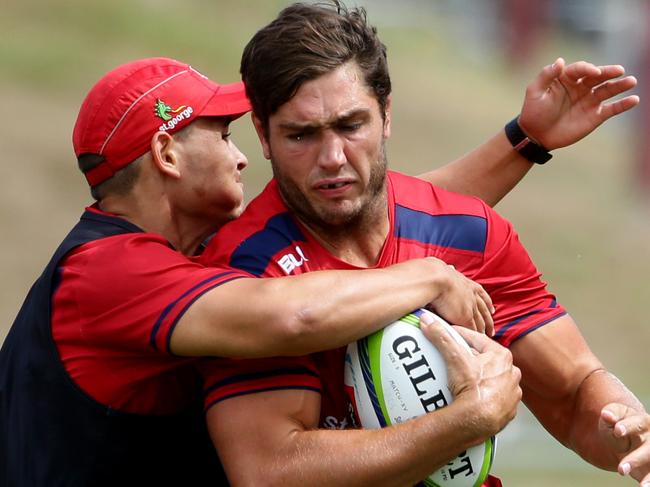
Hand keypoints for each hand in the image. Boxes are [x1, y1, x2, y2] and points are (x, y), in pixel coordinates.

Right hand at [421, 318, 521, 436]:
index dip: (460, 336)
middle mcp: (511, 373)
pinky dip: (485, 396)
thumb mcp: (454, 357)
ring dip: (480, 377)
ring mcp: (511, 393)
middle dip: (471, 357)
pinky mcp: (508, 410)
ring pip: (493, 379)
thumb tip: (428, 321)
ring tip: (462, 380)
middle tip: (453, 359)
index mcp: (502, 356)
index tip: (448, 335)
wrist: (478, 420)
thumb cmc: (472, 387)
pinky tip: (472, 398)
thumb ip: (442, 337)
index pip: (477, 339)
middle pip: (486, 359)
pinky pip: (495, 398)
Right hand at [425, 259, 494, 335]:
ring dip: (484, 327)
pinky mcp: (464, 317)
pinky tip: (476, 339)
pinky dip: (475, 334)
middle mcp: (470, 294)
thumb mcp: (441, 269)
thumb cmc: (431, 273)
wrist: (432, 277)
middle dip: (488, 317)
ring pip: (480, 319)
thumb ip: (445, 270)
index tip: (491, 306)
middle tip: (492, 325)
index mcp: (465, 283)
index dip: (485, 300)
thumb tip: (444, 265)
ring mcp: (469, 306)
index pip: (480, 293)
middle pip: (484, 308)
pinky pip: (473, 328)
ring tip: (487, 335)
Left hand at [518, 57, 638, 149]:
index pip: (580, 69)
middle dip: (609, 72)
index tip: (593, 72)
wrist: (536, 135)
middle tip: (619, 71)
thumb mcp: (534, 92)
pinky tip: (634, 100)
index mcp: (566, 78)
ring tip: (631, 81)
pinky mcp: (595, 115)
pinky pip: (612, 108)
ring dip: (620, 85)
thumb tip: (560, 61)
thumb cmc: (533, 112)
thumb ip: (546, 76)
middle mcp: (580, 87)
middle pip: (598, 76)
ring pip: (608, 90)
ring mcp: (589, 101)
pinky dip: (623, 104)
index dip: (587, 69)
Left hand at [599, 403, 649, 484]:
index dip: (628, 426)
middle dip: (636, 459)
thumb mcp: (611, 419)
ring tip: (642, 486)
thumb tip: (606, 415)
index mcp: (642, 421)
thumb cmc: (618, 426)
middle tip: (620, 470)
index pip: (638, 422)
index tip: (617, 431)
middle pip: (649, 448)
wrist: (626, 439)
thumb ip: (610, 417)